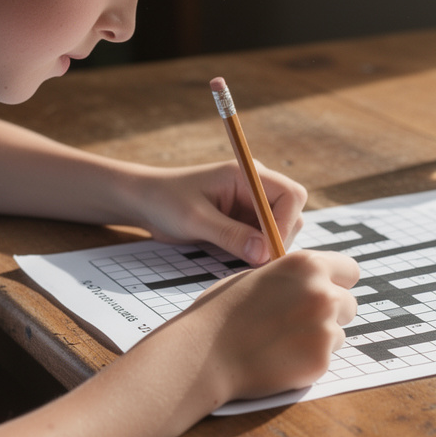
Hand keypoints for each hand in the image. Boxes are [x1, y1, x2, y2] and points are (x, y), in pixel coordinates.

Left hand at [128, 160, 306, 264]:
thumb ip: (230, 235)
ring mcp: (251, 204)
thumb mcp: (194, 220)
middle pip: (291, 213)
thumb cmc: (164, 201)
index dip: (286, 224)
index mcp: (246, 174)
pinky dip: (257, 252)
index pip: (290, 195)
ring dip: (267, 248)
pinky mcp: (244, 220)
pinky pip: (263, 239)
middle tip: (255, 262)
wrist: (144, 201)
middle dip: (279, 239)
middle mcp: (255, 186)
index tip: (268, 250)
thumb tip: (264, 253)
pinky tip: (238, 259)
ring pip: (279, 230)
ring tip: (241, 261)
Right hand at [171, 249, 359, 402]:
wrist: (204, 354)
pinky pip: (325, 358)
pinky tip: (278, 359)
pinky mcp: (320, 361)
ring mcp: (325, 329)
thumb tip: (312, 280)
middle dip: (331, 313)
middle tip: (298, 323)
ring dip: (319, 338)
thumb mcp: (256, 277)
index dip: (337, 282)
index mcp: (307, 265)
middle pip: (349, 304)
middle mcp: (323, 293)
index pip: (350, 270)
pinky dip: (307, 360)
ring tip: (281, 342)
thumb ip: (291, 277)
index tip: (327, 291)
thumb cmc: (222, 313)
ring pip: (338, 333)